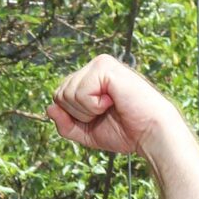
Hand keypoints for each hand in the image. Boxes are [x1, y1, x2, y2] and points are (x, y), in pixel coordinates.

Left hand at [47, 56, 181, 159]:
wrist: (150, 133)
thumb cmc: (124, 131)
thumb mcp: (87, 133)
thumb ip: (65, 124)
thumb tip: (48, 108)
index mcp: (89, 78)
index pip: (59, 96)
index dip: (72, 116)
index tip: (98, 118)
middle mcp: (93, 66)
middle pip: (59, 94)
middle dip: (78, 114)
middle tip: (104, 113)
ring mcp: (99, 64)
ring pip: (67, 93)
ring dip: (86, 110)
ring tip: (109, 107)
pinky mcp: (105, 67)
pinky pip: (79, 93)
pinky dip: (93, 106)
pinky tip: (112, 101)